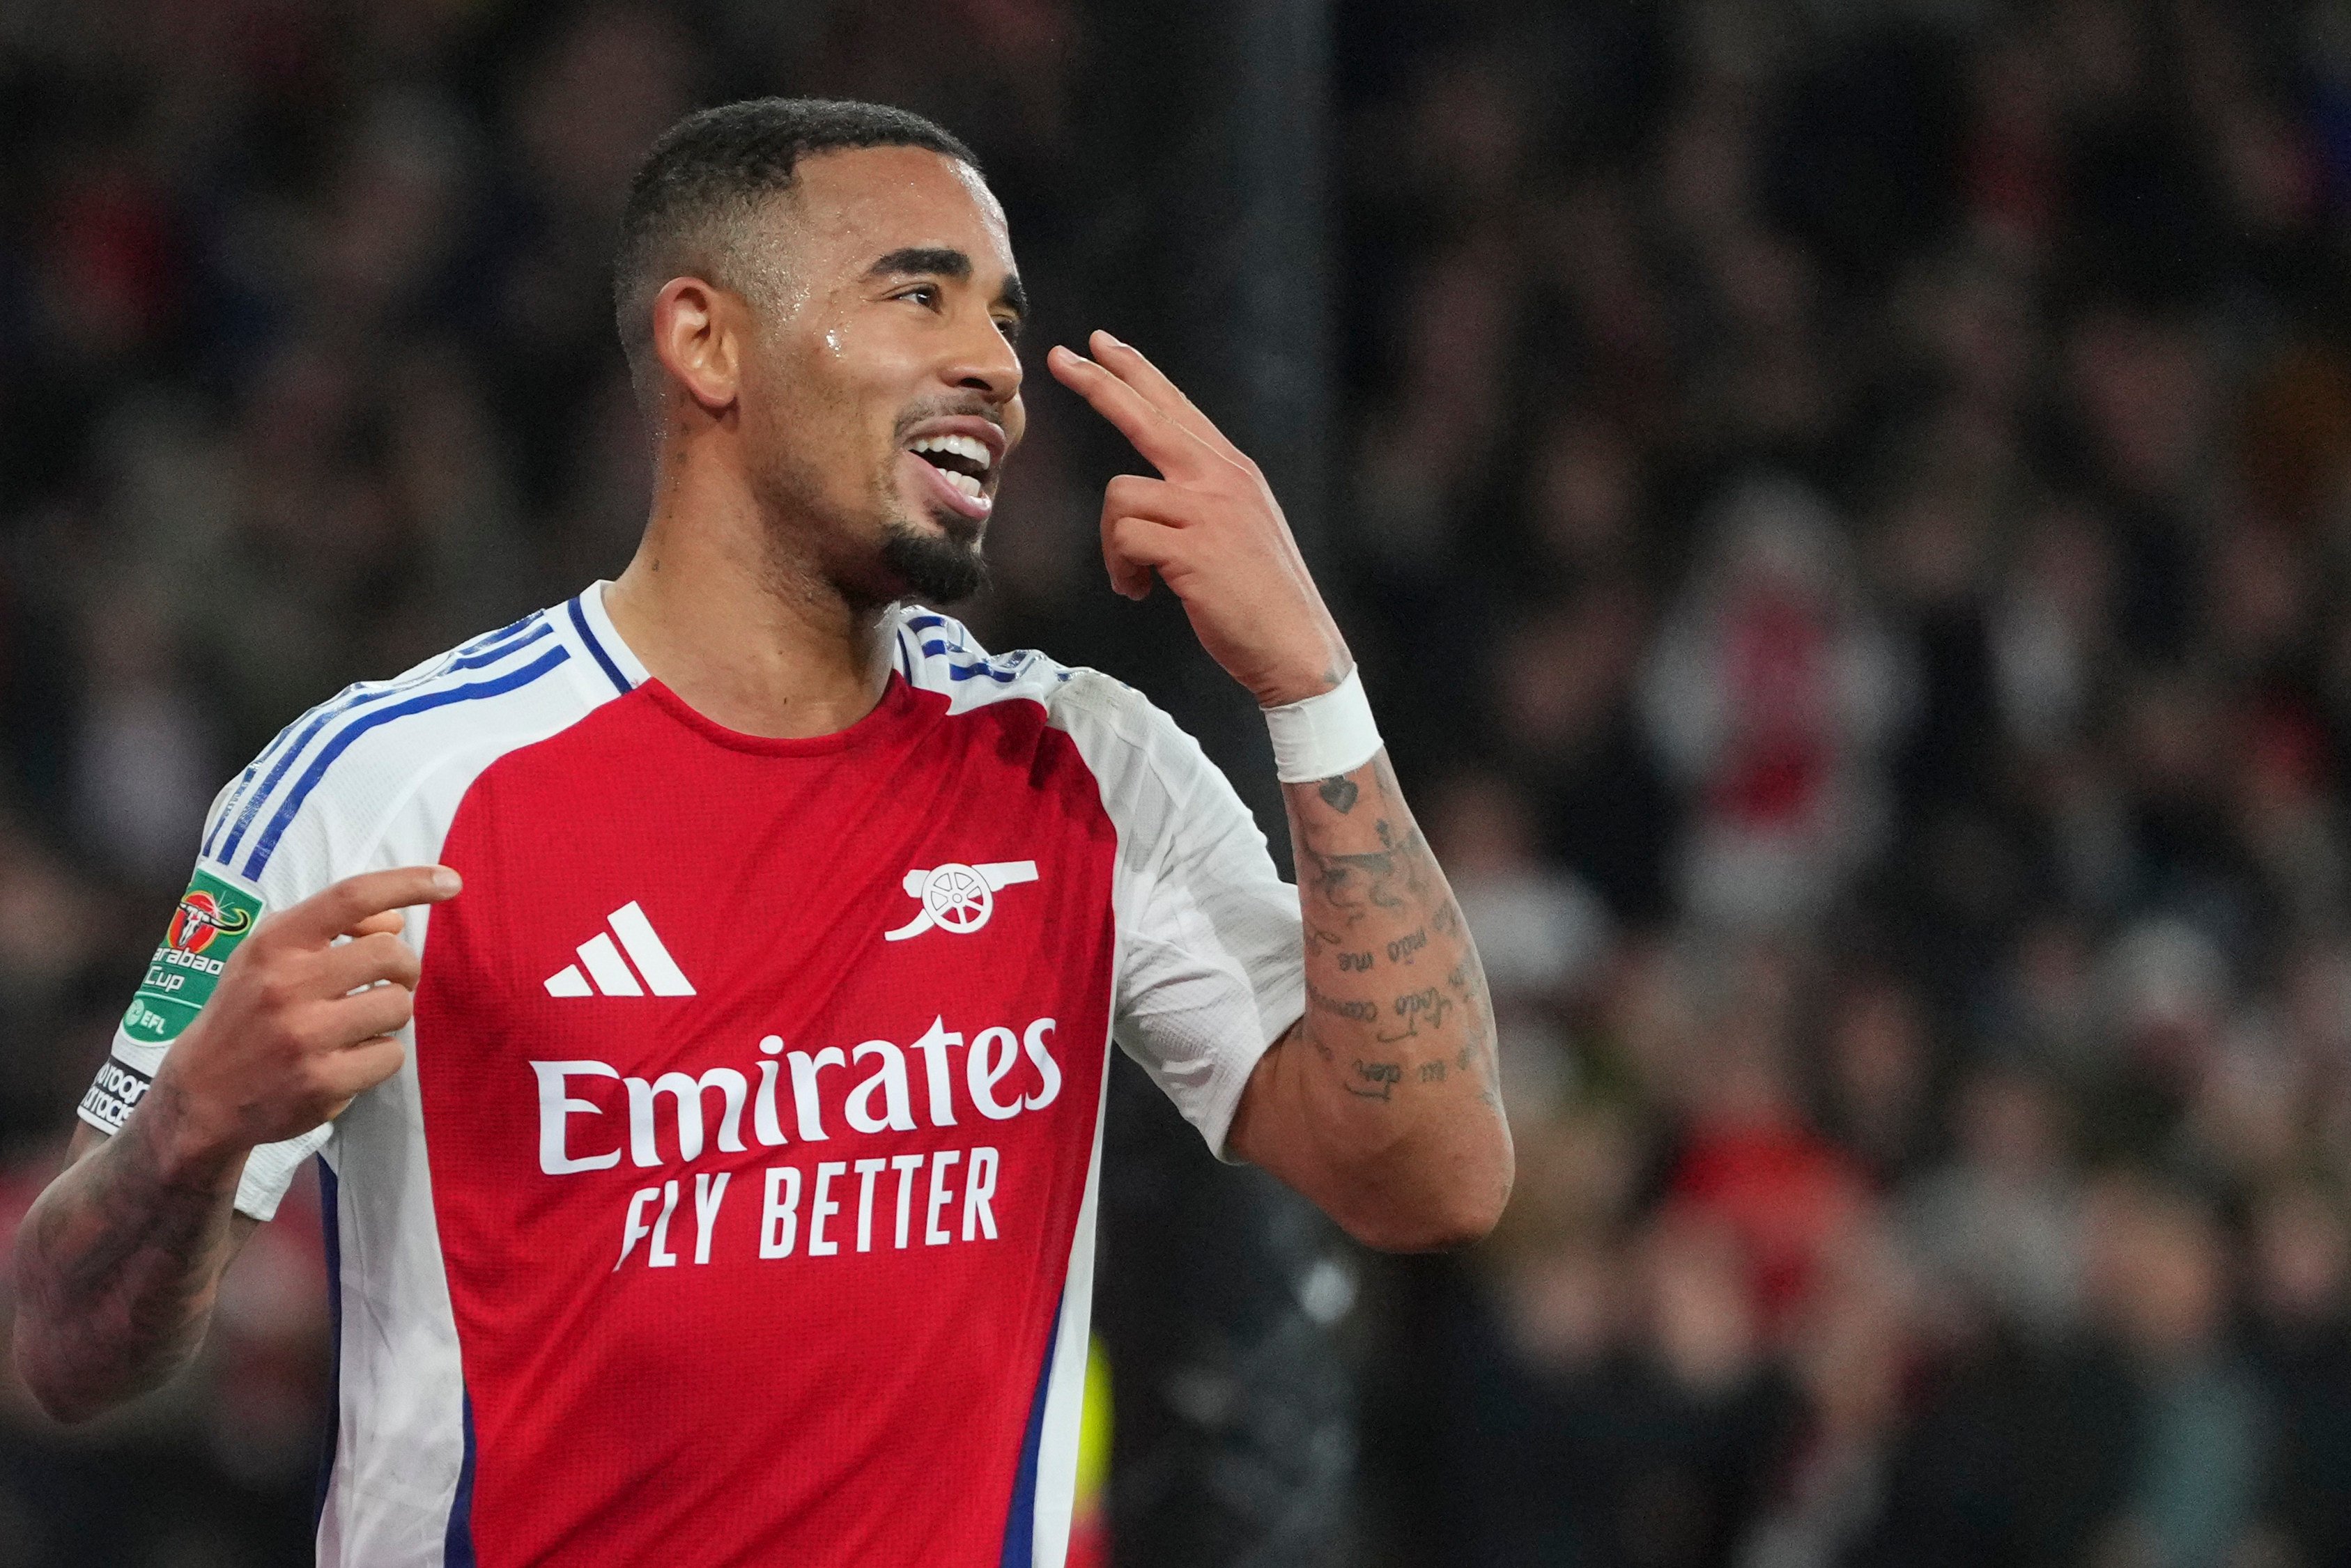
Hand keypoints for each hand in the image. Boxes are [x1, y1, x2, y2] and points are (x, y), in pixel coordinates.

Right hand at [149, 866, 460, 1160]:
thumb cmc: (246, 1013)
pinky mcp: (321, 1084)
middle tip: (393, 981)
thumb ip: (327, 930)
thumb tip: (396, 920)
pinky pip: (390, 1054)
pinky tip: (347, 1060)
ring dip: (391, 1013)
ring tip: (358, 1025)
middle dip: (405, 968)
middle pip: (391, 954)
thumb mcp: (266, 957)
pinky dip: (379, 1056)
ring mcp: (303, 1037)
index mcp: (273, 943)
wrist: (200, 1096)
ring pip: (398, 1006)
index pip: (352, 896)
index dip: (408, 883)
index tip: (450, 881)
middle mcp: (286, 985)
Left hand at [1048, 331, 1350, 707]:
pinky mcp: (1193, 550)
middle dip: (1097, 384)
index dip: (1136, 373)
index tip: (1100, 344)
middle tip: (1056, 358)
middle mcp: (1222, 479)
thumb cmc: (1262, 599)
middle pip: (1145, 416)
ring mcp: (1208, 512)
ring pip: (1120, 496)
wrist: (1297, 647)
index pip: (1176, 407)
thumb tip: (1150, 495)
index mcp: (1233, 471)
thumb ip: (1203, 498)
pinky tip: (1141, 591)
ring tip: (1133, 578)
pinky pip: (1124, 540)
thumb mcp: (1240, 527)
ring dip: (1113, 544)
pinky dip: (1122, 570)